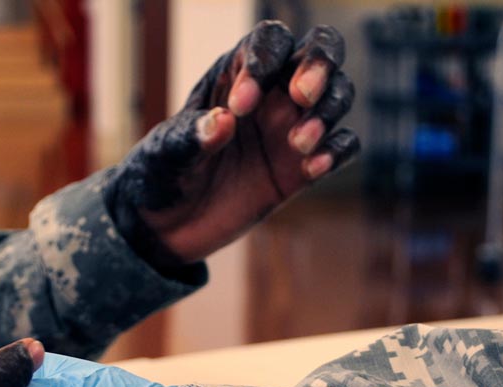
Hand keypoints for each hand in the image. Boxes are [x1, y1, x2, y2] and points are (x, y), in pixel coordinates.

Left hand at [108, 21, 358, 263]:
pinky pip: (341, 146)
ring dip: (326, 114)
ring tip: (298, 145)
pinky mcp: (303, 169)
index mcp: (235, 76)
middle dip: (319, 67)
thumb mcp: (166, 155)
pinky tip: (313, 170)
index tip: (241, 106)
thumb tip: (223, 121)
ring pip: (337, 96)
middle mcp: (271, 95)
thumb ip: (192, 136)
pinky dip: (336, 152)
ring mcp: (290, 130)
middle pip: (319, 53)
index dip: (264, 63)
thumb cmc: (161, 175)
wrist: (167, 227)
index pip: (268, 43)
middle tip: (301, 96)